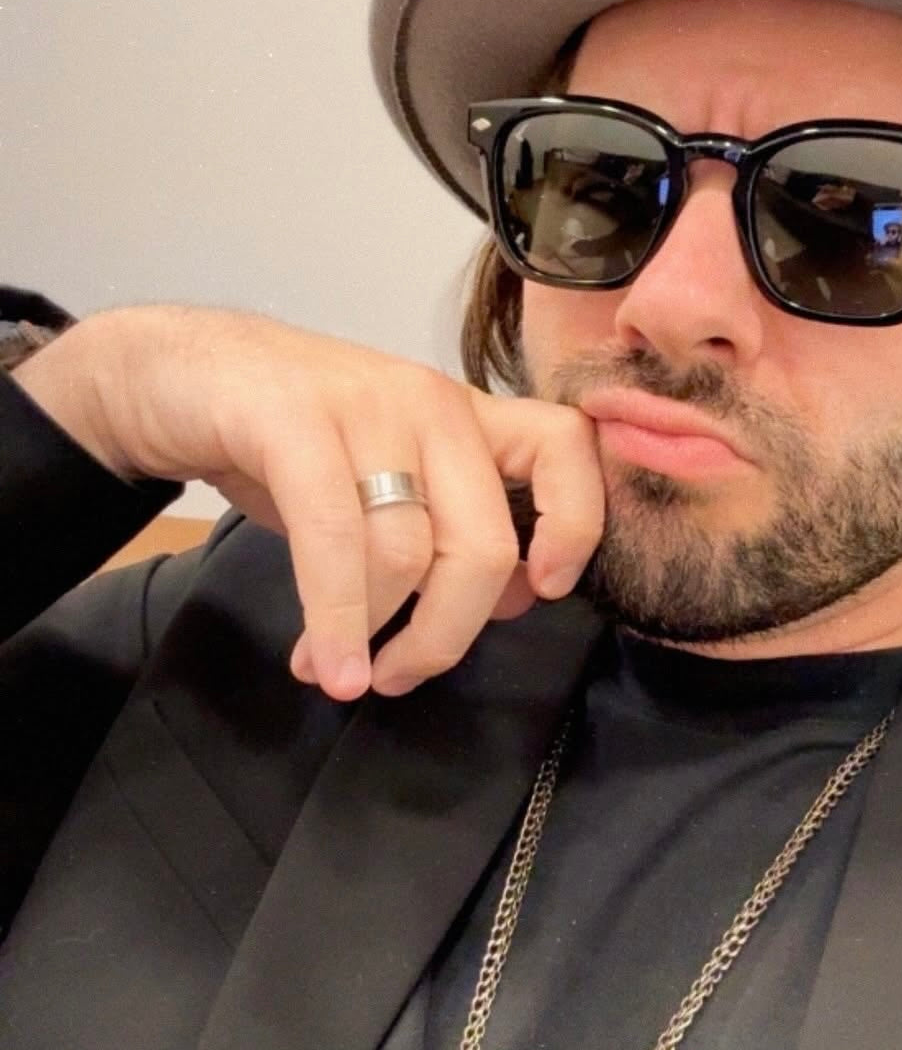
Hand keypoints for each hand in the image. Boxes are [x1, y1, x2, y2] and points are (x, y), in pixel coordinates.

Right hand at [14, 305, 604, 701]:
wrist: (178, 373)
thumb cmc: (291, 439)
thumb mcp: (384, 480)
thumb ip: (449, 530)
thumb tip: (510, 599)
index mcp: (465, 415)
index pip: (566, 445)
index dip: (576, 524)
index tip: (541, 592)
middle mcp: (429, 402)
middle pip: (485, 539)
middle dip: (448, 633)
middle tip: (402, 676)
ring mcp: (364, 405)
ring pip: (406, 553)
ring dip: (372, 636)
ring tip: (335, 669)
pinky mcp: (292, 420)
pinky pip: (335, 538)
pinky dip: (335, 619)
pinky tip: (322, 663)